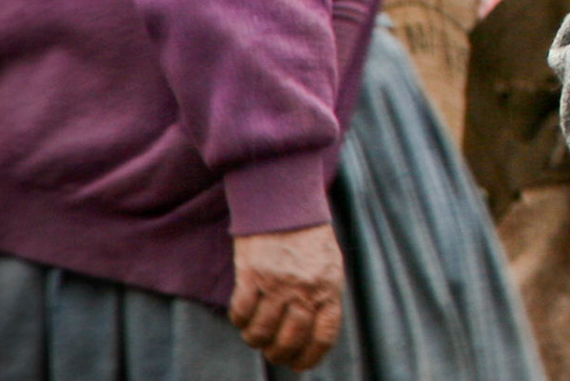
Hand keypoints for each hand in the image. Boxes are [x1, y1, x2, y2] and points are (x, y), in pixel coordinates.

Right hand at [228, 224, 344, 370]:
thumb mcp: (329, 268)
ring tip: (255, 334)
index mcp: (328, 288)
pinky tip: (243, 316)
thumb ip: (324, 299)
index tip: (300, 365)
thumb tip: (314, 337)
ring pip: (261, 332)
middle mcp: (304, 289)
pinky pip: (241, 313)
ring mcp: (277, 283)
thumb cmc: (310, 239)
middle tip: (273, 353)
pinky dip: (240, 321)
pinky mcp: (252, 275)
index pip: (323, 336)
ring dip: (255, 339)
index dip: (310, 357)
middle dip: (279, 354)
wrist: (287, 204)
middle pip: (290, 340)